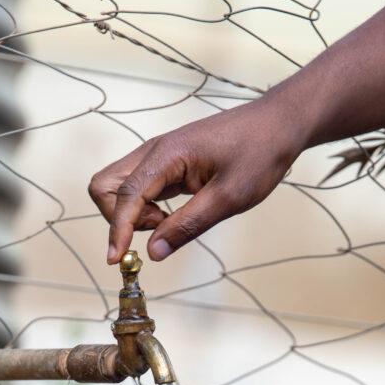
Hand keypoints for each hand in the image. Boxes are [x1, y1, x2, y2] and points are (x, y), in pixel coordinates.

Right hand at [88, 92, 306, 263]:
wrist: (279, 124)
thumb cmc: (259, 154)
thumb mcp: (228, 198)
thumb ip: (188, 226)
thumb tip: (153, 253)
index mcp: (166, 156)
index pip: (123, 196)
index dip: (117, 230)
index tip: (117, 260)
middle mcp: (154, 152)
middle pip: (105, 186)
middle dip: (119, 218)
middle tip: (158, 229)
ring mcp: (158, 157)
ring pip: (119, 188)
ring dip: (133, 214)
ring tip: (171, 221)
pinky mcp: (167, 164)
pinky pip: (139, 188)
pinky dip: (145, 209)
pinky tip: (174, 215)